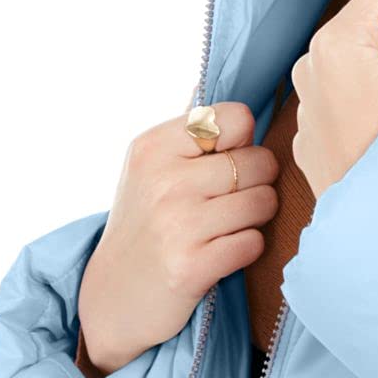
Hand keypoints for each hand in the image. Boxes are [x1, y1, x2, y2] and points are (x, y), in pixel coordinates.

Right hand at [77, 103, 278, 375]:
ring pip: (263, 202)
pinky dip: (247, 249)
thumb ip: (187, 130)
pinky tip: (222, 253)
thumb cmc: (144, 225)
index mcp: (154, 146)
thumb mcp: (150, 167)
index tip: (226, 162)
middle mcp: (163, 179)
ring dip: (255, 218)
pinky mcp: (191, 266)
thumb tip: (209, 80)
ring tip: (227, 227)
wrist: (114, 297)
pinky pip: (254, 243)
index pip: (236, 117)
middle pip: (258, 161)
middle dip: (257, 183)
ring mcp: (176, 223)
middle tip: (232, 202)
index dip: (243, 141)